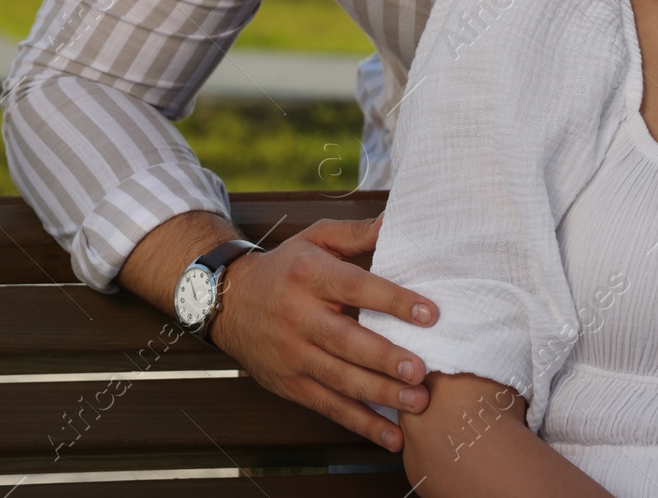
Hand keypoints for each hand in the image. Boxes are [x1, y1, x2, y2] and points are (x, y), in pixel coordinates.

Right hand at [209, 213, 438, 452]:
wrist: (228, 301)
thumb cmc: (287, 267)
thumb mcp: (316, 239)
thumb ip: (357, 233)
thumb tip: (396, 221)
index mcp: (310, 275)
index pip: (356, 288)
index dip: (394, 301)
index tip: (430, 314)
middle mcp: (298, 316)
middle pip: (346, 341)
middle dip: (385, 358)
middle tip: (422, 370)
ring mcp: (292, 354)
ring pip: (339, 379)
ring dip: (380, 394)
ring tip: (418, 402)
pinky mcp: (289, 384)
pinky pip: (328, 406)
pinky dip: (360, 423)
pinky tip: (392, 436)